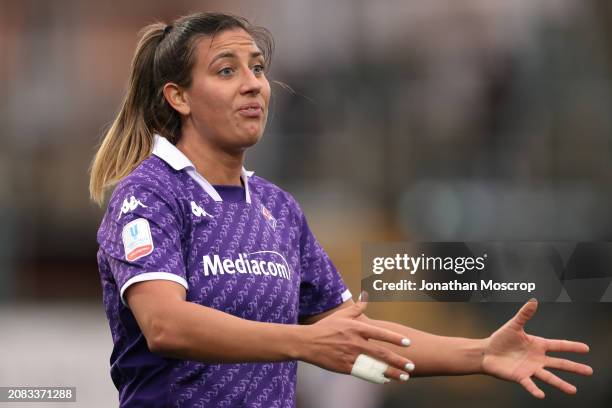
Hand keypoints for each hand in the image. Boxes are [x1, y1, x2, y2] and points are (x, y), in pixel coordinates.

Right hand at [299, 295, 414, 381]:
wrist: (307, 342)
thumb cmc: (326, 327)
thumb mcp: (341, 315)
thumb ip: (357, 307)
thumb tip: (365, 296)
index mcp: (356, 328)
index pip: (380, 334)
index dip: (395, 338)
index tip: (408, 343)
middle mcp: (356, 343)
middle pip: (381, 353)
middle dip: (398, 360)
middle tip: (412, 365)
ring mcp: (351, 356)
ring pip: (375, 366)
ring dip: (391, 372)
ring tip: (404, 376)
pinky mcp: (345, 367)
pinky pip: (364, 373)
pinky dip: (376, 377)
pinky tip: (385, 379)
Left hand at [482, 299, 592, 398]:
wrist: (487, 352)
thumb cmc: (501, 339)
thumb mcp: (514, 325)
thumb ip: (524, 314)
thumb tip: (533, 301)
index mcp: (538, 345)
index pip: (558, 345)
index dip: (572, 346)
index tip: (586, 348)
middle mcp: (537, 359)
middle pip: (559, 364)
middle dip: (574, 367)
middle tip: (589, 371)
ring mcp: (530, 368)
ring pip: (549, 377)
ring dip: (560, 384)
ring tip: (573, 390)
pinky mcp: (520, 376)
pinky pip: (529, 384)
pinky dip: (535, 389)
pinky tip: (541, 395)